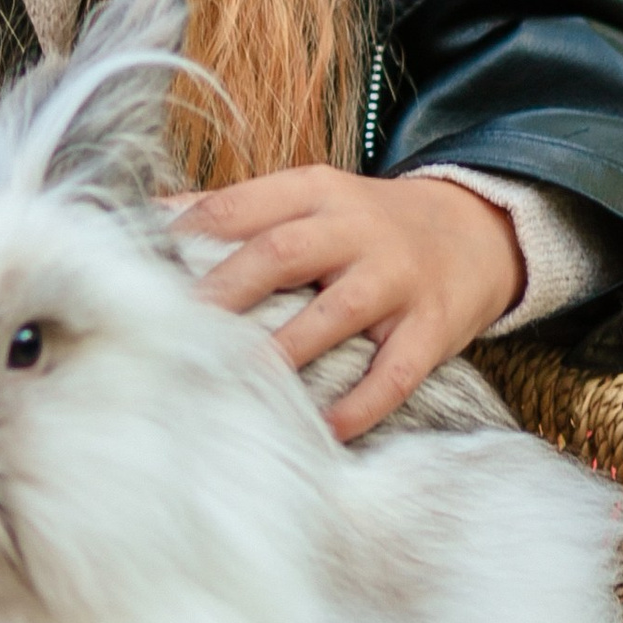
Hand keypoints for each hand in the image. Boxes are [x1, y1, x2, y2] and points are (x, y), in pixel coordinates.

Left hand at [179, 164, 524, 441]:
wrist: (480, 229)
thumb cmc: (369, 223)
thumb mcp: (311, 197)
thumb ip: (238, 209)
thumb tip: (148, 215)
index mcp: (315, 192)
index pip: (240, 207)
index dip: (188, 237)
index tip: (142, 272)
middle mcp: (356, 229)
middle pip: (281, 253)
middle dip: (225, 291)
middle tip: (175, 329)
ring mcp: (396, 278)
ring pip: (335, 313)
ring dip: (284, 350)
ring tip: (237, 381)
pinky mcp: (432, 327)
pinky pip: (394, 371)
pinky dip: (360, 403)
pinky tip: (325, 430)